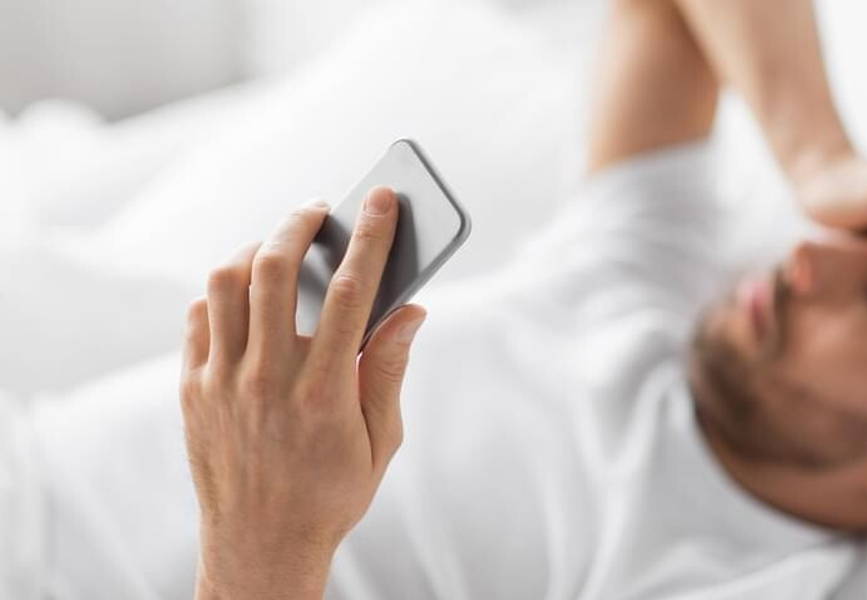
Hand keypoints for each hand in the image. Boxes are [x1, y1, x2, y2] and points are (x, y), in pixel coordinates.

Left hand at [180, 187, 425, 598]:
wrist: (260, 546)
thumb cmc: (331, 494)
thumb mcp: (381, 441)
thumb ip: (390, 370)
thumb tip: (410, 310)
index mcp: (325, 392)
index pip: (354, 293)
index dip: (373, 237)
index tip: (385, 201)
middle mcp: (267, 380)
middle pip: (276, 269)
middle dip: (301, 223)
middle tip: (321, 211)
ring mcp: (221, 382)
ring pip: (225, 283)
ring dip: (256, 249)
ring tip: (281, 245)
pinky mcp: (192, 390)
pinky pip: (199, 317)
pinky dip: (223, 290)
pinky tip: (247, 291)